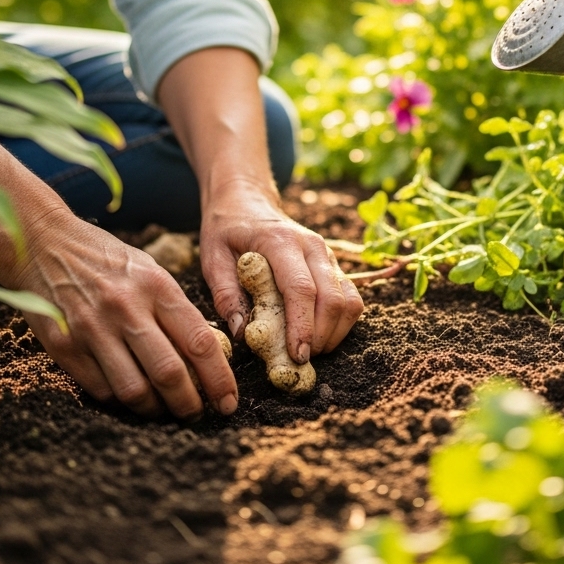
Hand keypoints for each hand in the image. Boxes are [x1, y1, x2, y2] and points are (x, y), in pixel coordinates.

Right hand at [12, 210, 237, 419]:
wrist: (45, 243)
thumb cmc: (107, 259)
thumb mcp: (149, 269)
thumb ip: (174, 308)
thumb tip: (204, 354)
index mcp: (156, 286)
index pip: (199, 342)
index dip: (219, 379)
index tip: (228, 402)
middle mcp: (126, 308)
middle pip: (169, 373)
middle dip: (189, 405)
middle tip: (196, 414)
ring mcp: (93, 329)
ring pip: (134, 391)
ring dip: (154, 410)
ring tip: (163, 409)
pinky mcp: (65, 346)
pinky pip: (101, 390)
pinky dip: (120, 401)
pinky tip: (129, 394)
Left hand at [198, 180, 363, 364]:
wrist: (246, 201)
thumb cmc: (227, 230)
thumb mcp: (212, 257)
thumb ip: (225, 294)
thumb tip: (242, 334)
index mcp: (281, 241)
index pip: (301, 288)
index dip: (302, 326)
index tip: (296, 356)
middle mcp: (312, 246)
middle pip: (332, 298)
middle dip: (320, 337)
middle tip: (298, 361)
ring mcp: (327, 255)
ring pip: (349, 301)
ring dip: (334, 333)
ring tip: (308, 350)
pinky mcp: (333, 265)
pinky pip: (351, 298)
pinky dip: (342, 323)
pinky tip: (319, 336)